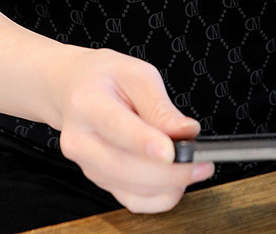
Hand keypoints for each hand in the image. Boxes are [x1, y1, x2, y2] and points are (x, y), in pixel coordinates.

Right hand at [51, 46, 213, 212]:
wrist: (73, 88)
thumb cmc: (106, 77)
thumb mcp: (137, 74)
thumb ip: (160, 105)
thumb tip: (186, 132)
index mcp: (88, 103)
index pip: (115, 126)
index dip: (143, 142)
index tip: (171, 151)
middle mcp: (81, 139)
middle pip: (124, 166)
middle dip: (169, 171)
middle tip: (201, 163)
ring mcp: (87, 164)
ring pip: (129, 189)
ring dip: (168, 186)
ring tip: (195, 168)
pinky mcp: (99, 180)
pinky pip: (130, 201)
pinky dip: (158, 198)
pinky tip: (175, 183)